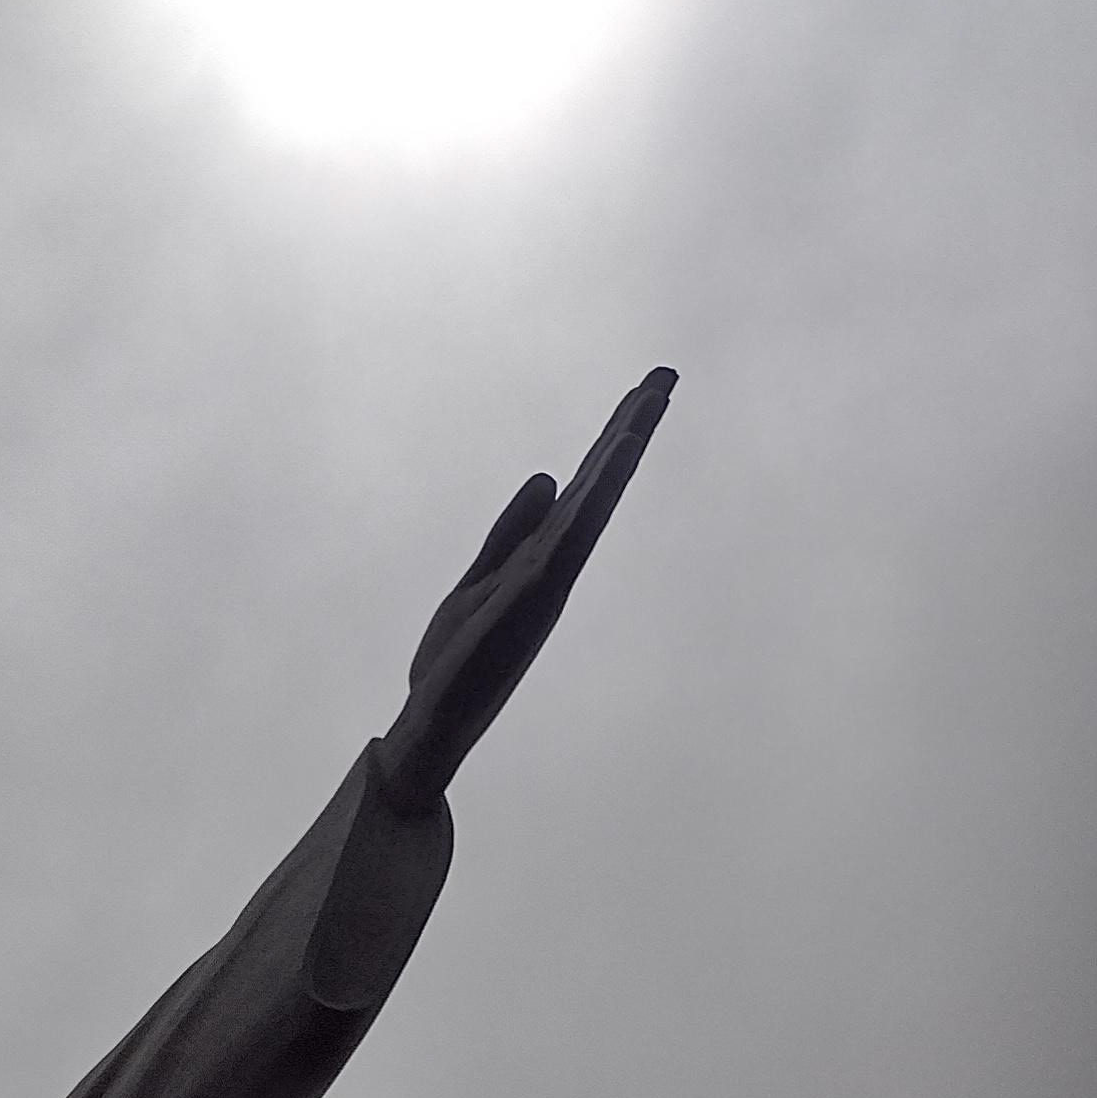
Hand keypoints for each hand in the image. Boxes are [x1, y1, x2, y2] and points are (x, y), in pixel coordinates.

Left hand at [377, 367, 675, 814]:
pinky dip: (589, 502)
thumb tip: (548, 476)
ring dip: (619, 456)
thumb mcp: (480, 577)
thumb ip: (511, 530)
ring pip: (592, 506)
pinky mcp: (531, 597)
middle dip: (630, 430)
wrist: (431, 722)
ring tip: (648, 404)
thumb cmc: (457, 659)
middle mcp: (554, 565)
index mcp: (542, 557)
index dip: (611, 440)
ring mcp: (547, 580)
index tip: (642, 392)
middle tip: (665, 375)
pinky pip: (568, 540)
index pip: (582, 487)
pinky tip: (607, 468)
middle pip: (598, 486)